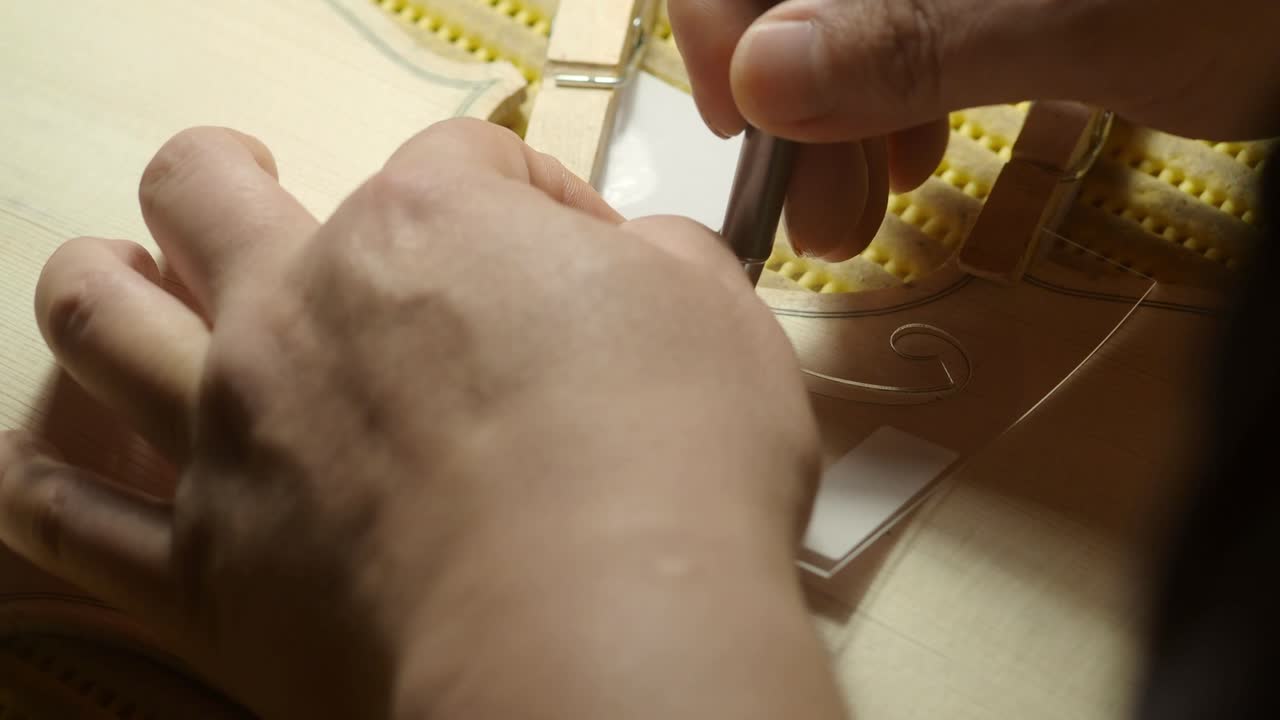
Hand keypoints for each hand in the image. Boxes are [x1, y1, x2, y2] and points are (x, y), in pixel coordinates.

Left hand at [0, 120, 841, 718]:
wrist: (601, 645)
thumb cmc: (674, 468)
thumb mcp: (720, 320)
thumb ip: (668, 263)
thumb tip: (645, 259)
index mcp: (431, 228)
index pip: (466, 158)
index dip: (530, 192)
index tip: (576, 253)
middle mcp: (303, 309)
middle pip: (206, 187)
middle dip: (228, 175)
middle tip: (256, 195)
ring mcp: (238, 436)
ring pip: (94, 317)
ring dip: (100, 284)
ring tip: (119, 280)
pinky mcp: (209, 574)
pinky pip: (74, 523)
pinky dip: (47, 488)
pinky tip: (42, 470)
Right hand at [670, 0, 1279, 258]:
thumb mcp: (1071, 19)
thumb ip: (909, 41)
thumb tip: (762, 79)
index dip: (721, 21)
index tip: (739, 121)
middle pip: (794, 0)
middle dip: (790, 110)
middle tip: (818, 218)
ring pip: (839, 36)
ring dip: (834, 131)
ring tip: (862, 217)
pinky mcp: (977, 6)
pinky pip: (892, 51)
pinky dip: (885, 115)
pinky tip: (910, 164)